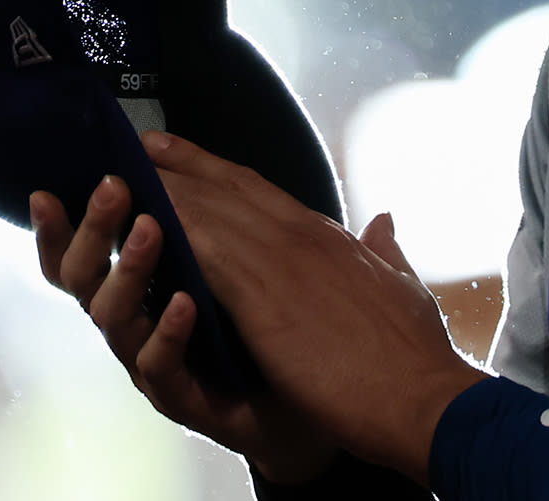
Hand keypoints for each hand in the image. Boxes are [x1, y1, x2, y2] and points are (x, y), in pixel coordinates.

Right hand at [28, 178, 336, 482]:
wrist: (309, 393)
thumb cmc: (258, 317)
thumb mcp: (224, 247)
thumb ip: (187, 201)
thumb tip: (152, 140)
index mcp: (136, 286)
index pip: (79, 254)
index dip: (55, 228)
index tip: (45, 191)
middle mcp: (133, 324)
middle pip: (86, 280)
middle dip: (94, 231)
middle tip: (112, 188)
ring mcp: (153, 362)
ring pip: (116, 319)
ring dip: (131, 269)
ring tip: (151, 228)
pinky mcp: (184, 399)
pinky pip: (161, 366)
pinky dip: (169, 331)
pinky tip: (186, 301)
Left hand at [143, 130, 491, 482]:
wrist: (421, 398)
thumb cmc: (415, 357)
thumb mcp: (404, 289)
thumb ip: (387, 252)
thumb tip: (384, 220)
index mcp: (331, 240)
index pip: (264, 192)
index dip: (220, 171)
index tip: (185, 154)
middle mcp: (305, 238)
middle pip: (231, 189)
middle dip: (184, 167)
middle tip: (143, 149)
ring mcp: (285, 263)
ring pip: (212, 212)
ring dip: (168, 193)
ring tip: (128, 179)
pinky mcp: (266, 299)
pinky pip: (207, 252)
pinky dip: (175, 231)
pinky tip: (144, 222)